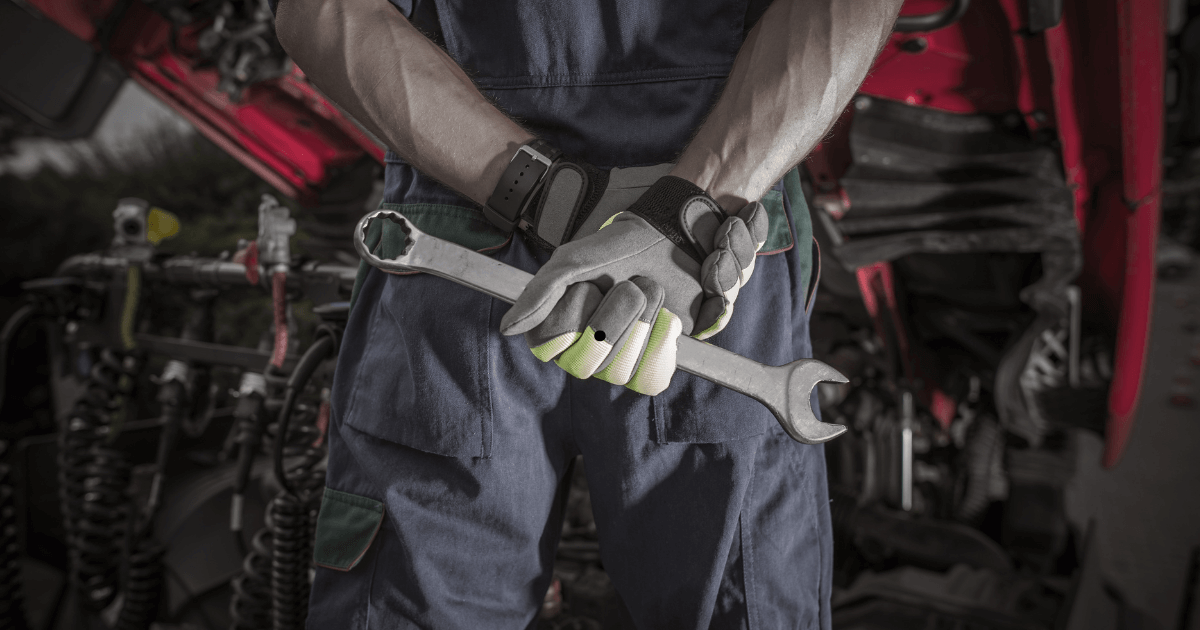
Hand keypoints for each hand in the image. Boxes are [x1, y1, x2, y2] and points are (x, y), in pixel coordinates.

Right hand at [500, 176, 768, 394]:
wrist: (676, 242)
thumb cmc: (621, 248)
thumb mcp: (575, 261)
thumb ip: (540, 291)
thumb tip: (508, 329)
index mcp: (557, 327)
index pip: (550, 348)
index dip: (574, 317)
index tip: (592, 286)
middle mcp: (584, 351)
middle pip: (589, 364)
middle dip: (616, 315)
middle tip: (630, 285)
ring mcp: (620, 361)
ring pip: (620, 373)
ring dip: (642, 322)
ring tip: (650, 292)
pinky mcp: (654, 364)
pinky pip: (650, 379)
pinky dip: (662, 344)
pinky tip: (666, 318)